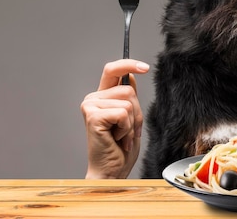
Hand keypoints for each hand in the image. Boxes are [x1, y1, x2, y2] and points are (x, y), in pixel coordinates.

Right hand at [80, 59, 149, 178]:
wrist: (112, 171)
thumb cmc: (120, 148)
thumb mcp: (131, 117)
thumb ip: (128, 97)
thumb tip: (130, 76)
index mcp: (101, 96)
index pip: (113, 70)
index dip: (129, 64)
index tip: (146, 67)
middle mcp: (93, 98)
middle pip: (128, 89)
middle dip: (136, 112)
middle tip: (126, 131)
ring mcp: (90, 106)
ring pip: (128, 102)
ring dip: (131, 123)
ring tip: (120, 136)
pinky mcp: (93, 117)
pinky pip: (123, 113)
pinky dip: (126, 129)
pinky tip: (117, 139)